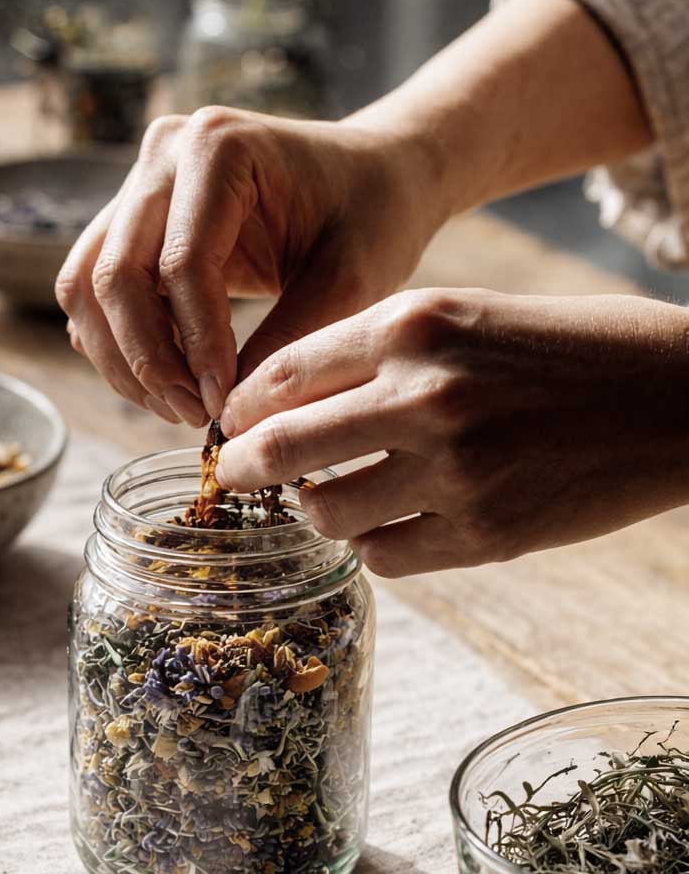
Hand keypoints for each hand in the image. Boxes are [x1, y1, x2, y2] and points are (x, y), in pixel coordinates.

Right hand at [55, 104, 439, 425]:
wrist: (374, 177)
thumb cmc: (372, 215)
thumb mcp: (353, 279)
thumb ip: (290, 340)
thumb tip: (231, 412)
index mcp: (219, 147)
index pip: (182, 264)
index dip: (196, 346)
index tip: (224, 404)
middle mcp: (164, 154)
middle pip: (115, 275)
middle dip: (148, 360)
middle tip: (194, 415)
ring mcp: (139, 183)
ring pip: (87, 286)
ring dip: (122, 358)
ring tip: (179, 406)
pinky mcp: (130, 220)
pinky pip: (94, 291)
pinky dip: (118, 344)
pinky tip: (169, 380)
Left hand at [215, 288, 688, 575]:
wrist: (681, 398)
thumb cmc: (569, 348)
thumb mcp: (468, 317)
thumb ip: (377, 354)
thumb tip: (283, 407)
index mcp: (413, 323)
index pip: (278, 373)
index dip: (239, 409)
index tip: (230, 426)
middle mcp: (424, 394)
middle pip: (278, 448)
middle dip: (242, 468)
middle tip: (235, 477)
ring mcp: (454, 470)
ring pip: (324, 511)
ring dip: (316, 509)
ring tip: (335, 497)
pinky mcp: (484, 534)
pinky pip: (381, 556)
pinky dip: (373, 545)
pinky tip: (393, 524)